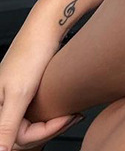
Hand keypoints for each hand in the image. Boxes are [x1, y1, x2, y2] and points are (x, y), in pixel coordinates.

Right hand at [0, 26, 80, 150]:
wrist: (45, 28)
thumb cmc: (31, 54)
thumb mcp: (19, 94)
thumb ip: (7, 126)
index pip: (18, 139)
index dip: (45, 132)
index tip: (66, 118)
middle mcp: (1, 106)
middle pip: (24, 136)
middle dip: (51, 128)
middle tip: (73, 116)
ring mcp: (12, 101)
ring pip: (31, 126)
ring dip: (53, 123)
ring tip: (72, 113)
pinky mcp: (24, 94)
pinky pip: (35, 114)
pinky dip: (51, 114)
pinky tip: (65, 109)